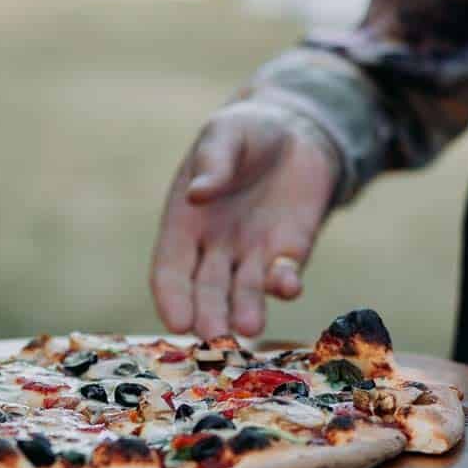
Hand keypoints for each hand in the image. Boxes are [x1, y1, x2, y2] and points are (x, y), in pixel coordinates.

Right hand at [149, 101, 339, 338]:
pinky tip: (288, 286)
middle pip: (206, 291)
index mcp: (184, 225)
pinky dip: (285, 284)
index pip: (170, 271)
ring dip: (246, 311)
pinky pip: (284, 276)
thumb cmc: (247, 132)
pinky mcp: (288, 254)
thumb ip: (214, 162)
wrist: (297, 131)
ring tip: (248, 326)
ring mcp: (252, 256)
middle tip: (214, 335)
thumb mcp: (225, 134)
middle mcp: (214, 250)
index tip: (176, 321)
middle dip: (208, 314)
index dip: (171, 297)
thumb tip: (197, 195)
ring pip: (244, 294)